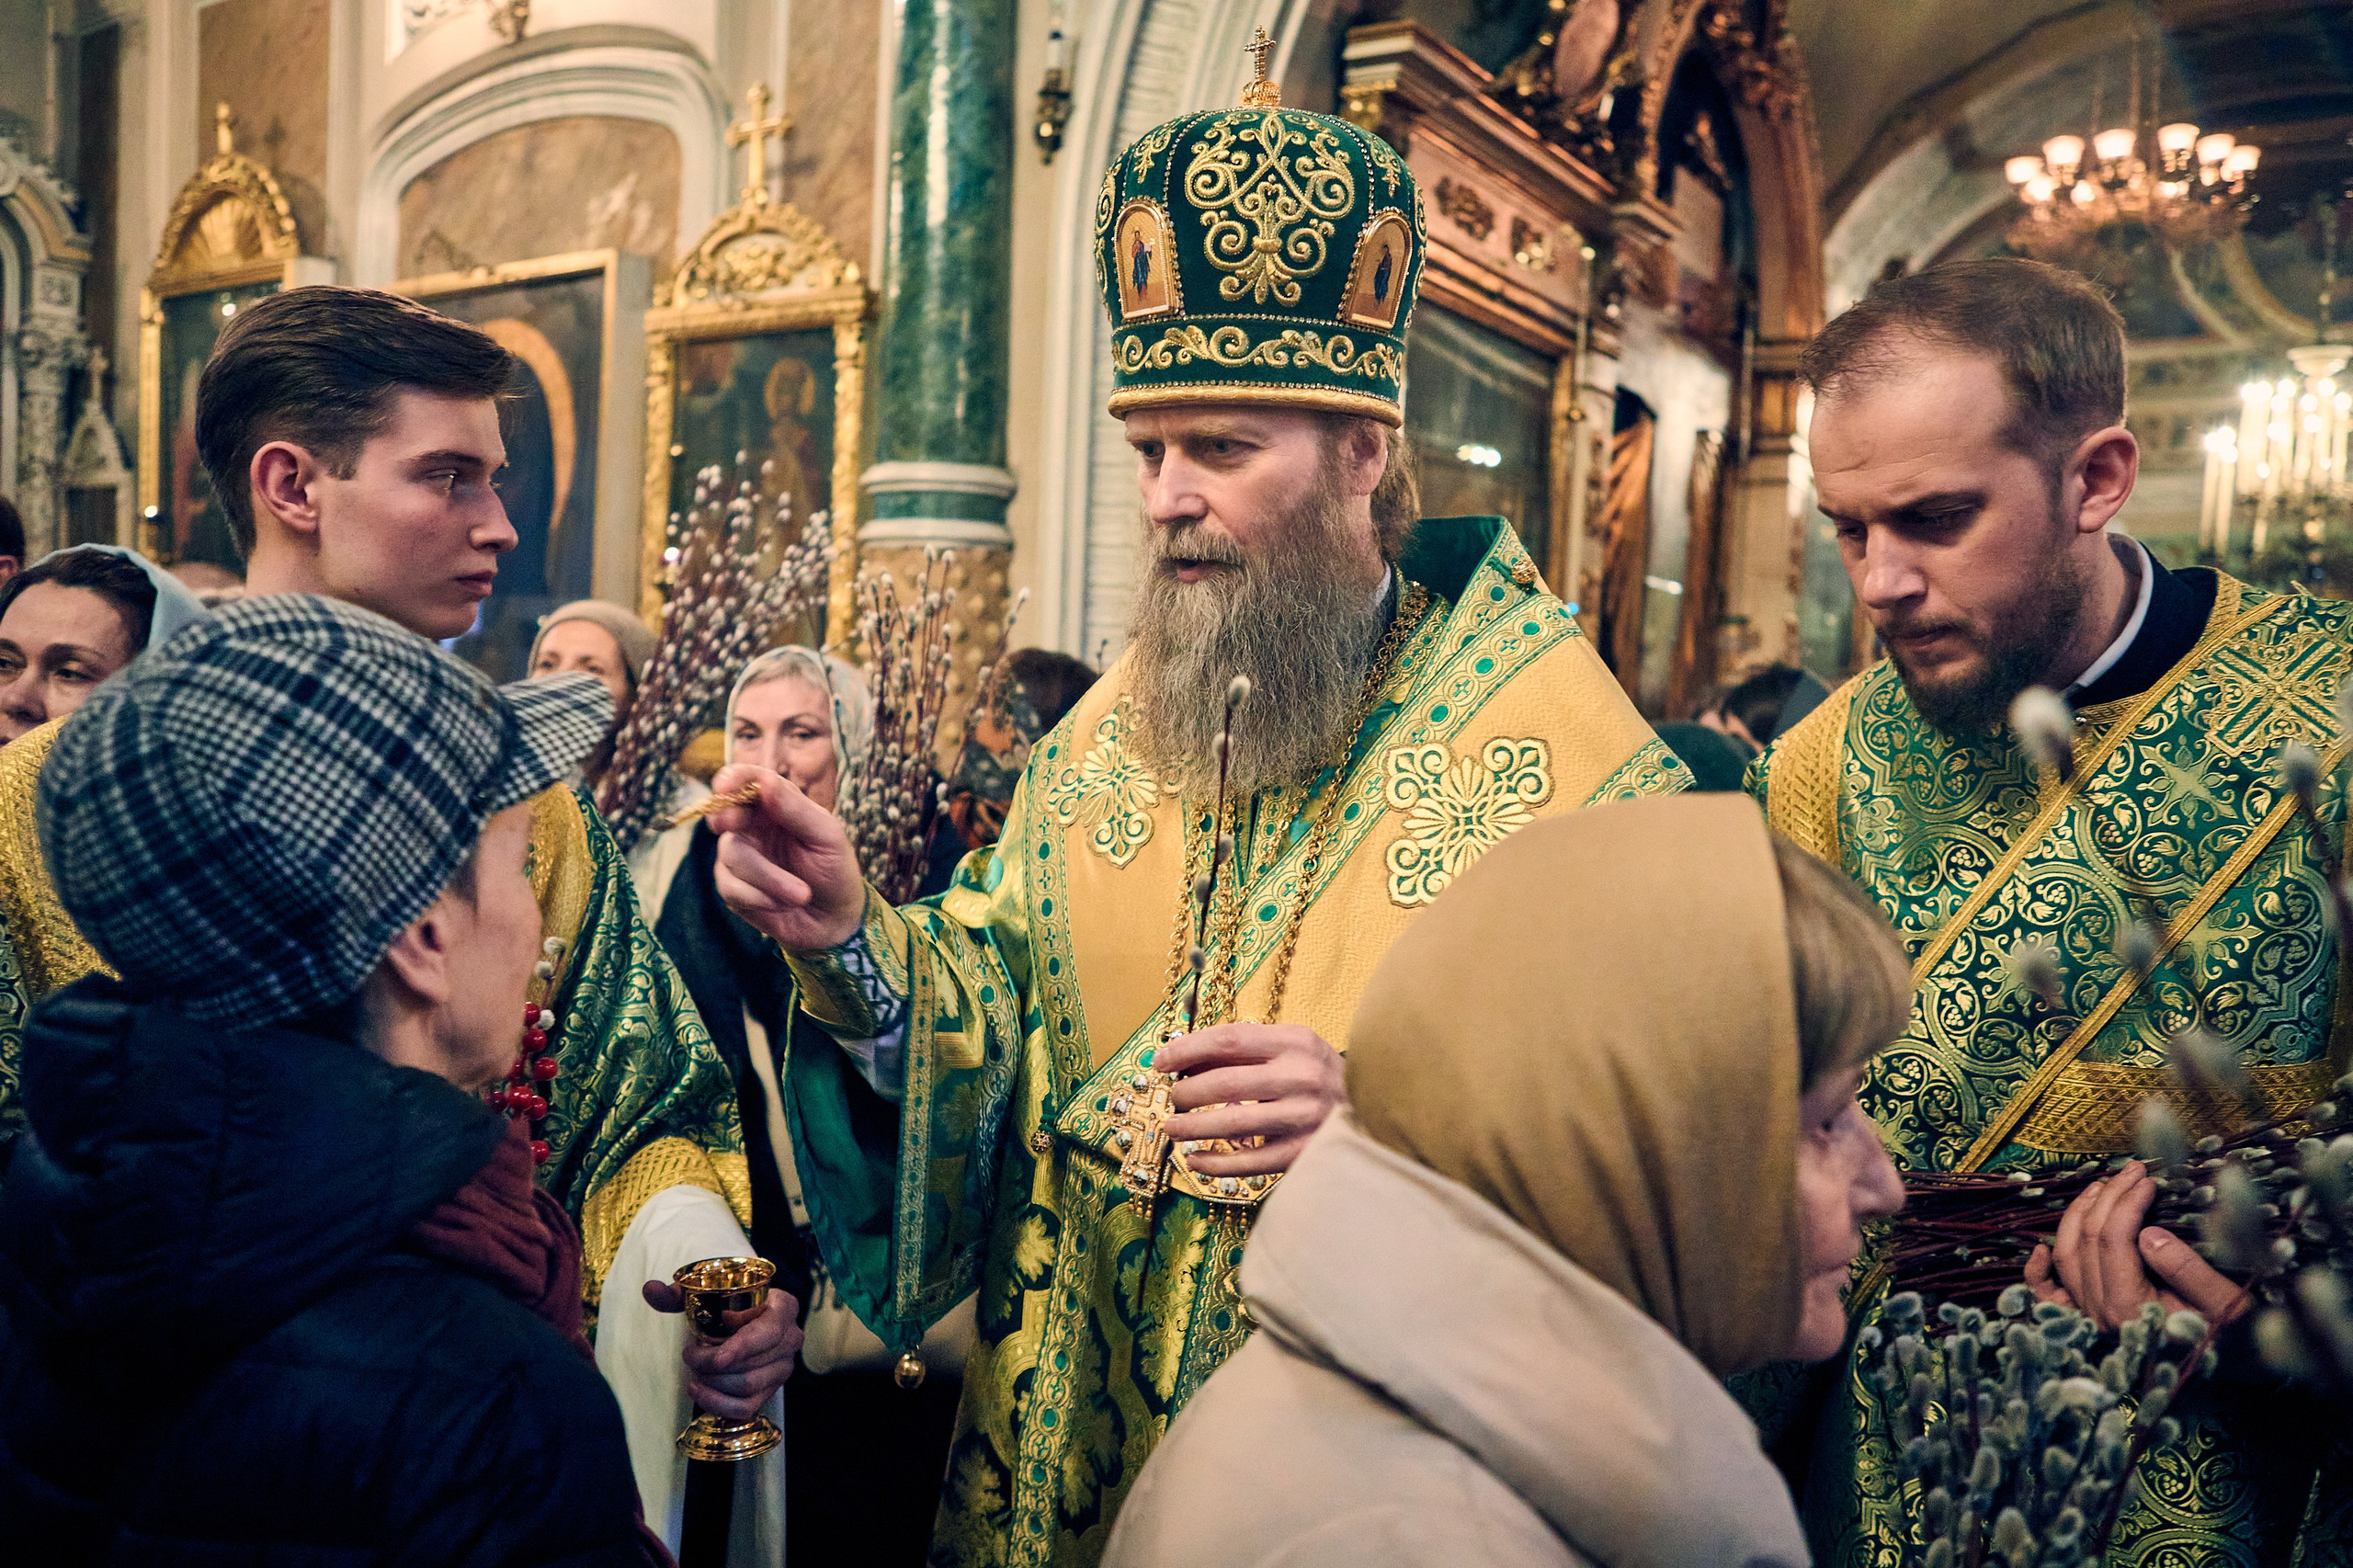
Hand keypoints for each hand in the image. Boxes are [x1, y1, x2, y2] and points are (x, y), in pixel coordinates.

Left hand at [642, 1279, 803, 1419]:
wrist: (741, 1322)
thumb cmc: (726, 1305)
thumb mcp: (705, 1293)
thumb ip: (678, 1293)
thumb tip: (650, 1290)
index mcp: (783, 1307)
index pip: (769, 1332)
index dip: (743, 1347)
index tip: (718, 1358)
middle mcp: (791, 1338)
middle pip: (752, 1364)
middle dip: (712, 1365)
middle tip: (690, 1355)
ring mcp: (783, 1368)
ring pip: (748, 1387)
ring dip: (713, 1383)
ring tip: (694, 1370)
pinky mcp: (771, 1391)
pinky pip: (746, 1408)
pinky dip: (718, 1404)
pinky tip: (698, 1391)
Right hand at [710, 763, 865, 951]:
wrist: (835, 919)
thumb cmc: (835, 869)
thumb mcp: (826, 835)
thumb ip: (795, 808)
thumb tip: (765, 781)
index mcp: (775, 805)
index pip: (746, 781)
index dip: (731, 779)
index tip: (725, 785)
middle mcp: (751, 827)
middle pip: (725, 816)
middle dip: (729, 822)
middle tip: (730, 824)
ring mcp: (739, 858)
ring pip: (731, 856)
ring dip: (768, 878)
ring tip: (801, 894)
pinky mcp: (733, 889)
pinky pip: (731, 888)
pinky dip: (761, 898)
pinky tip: (785, 903)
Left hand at [1153, 1023, 1345, 1177]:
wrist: (1377, 1111)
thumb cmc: (1322, 1078)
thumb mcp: (1294, 1050)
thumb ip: (1248, 1051)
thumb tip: (1185, 1061)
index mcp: (1297, 1042)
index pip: (1230, 1039)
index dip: (1187, 1049)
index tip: (1160, 1060)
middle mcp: (1302, 1076)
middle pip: (1225, 1082)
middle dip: (1187, 1092)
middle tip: (1172, 1098)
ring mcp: (1304, 1118)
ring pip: (1232, 1124)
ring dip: (1192, 1127)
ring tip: (1172, 1128)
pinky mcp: (1303, 1153)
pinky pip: (1248, 1163)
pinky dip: (1215, 1164)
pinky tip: (1196, 1160)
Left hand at [2024, 1159, 2247, 1331]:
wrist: (2233, 1367)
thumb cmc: (2235, 1335)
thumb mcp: (2225, 1302)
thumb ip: (2187, 1271)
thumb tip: (2147, 1233)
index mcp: (2130, 1310)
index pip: (2113, 1241)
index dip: (2128, 1202)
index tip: (2149, 1179)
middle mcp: (2099, 1315)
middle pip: (2086, 1241)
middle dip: (2108, 1198)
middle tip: (2133, 1170)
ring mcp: (2089, 1317)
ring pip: (2065, 1257)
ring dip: (2078, 1216)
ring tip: (2102, 1186)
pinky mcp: (2089, 1320)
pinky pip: (2049, 1295)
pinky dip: (2039, 1271)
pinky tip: (2038, 1248)